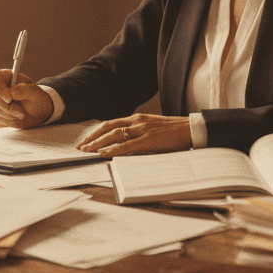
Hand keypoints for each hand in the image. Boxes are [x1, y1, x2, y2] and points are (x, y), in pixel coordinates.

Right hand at [0, 69, 53, 128]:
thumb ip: (24, 90)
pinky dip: (6, 119)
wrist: (37, 114)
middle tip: (21, 113)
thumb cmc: (36, 99)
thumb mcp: (35, 93)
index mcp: (7, 77)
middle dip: (7, 106)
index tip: (9, 99)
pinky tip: (15, 117)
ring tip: (21, 114)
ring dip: (9, 114)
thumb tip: (11, 92)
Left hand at [75, 114, 191, 156]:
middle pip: (107, 127)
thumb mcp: (153, 130)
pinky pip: (127, 145)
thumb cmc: (174, 132)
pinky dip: (113, 149)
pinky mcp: (149, 139)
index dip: (96, 132)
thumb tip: (125, 145)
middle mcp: (137, 121)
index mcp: (137, 118)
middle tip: (80, 147)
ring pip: (114, 135)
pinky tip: (104, 154)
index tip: (86, 140)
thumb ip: (139, 135)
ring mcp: (142, 129)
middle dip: (91, 137)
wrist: (192, 129)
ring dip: (98, 143)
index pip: (111, 123)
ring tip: (87, 151)